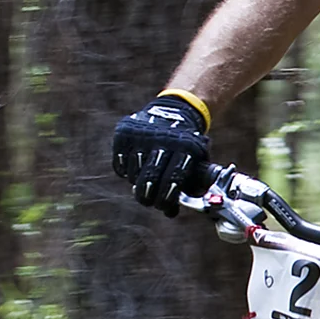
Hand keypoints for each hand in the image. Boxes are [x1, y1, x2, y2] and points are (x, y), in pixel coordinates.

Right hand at [111, 92, 209, 214]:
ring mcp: (142, 135)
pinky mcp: (124, 133)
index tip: (166, 208)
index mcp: (186, 147)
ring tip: (144, 181)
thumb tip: (177, 209)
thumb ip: (195, 182)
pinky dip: (125, 171)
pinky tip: (134, 169)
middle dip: (148, 197)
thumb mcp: (199, 158)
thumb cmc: (187, 144)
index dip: (167, 198)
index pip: (174, 179)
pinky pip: (120, 163)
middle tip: (149, 202)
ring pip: (133, 172)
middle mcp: (164, 140)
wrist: (174, 110)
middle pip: (150, 178)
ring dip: (137, 183)